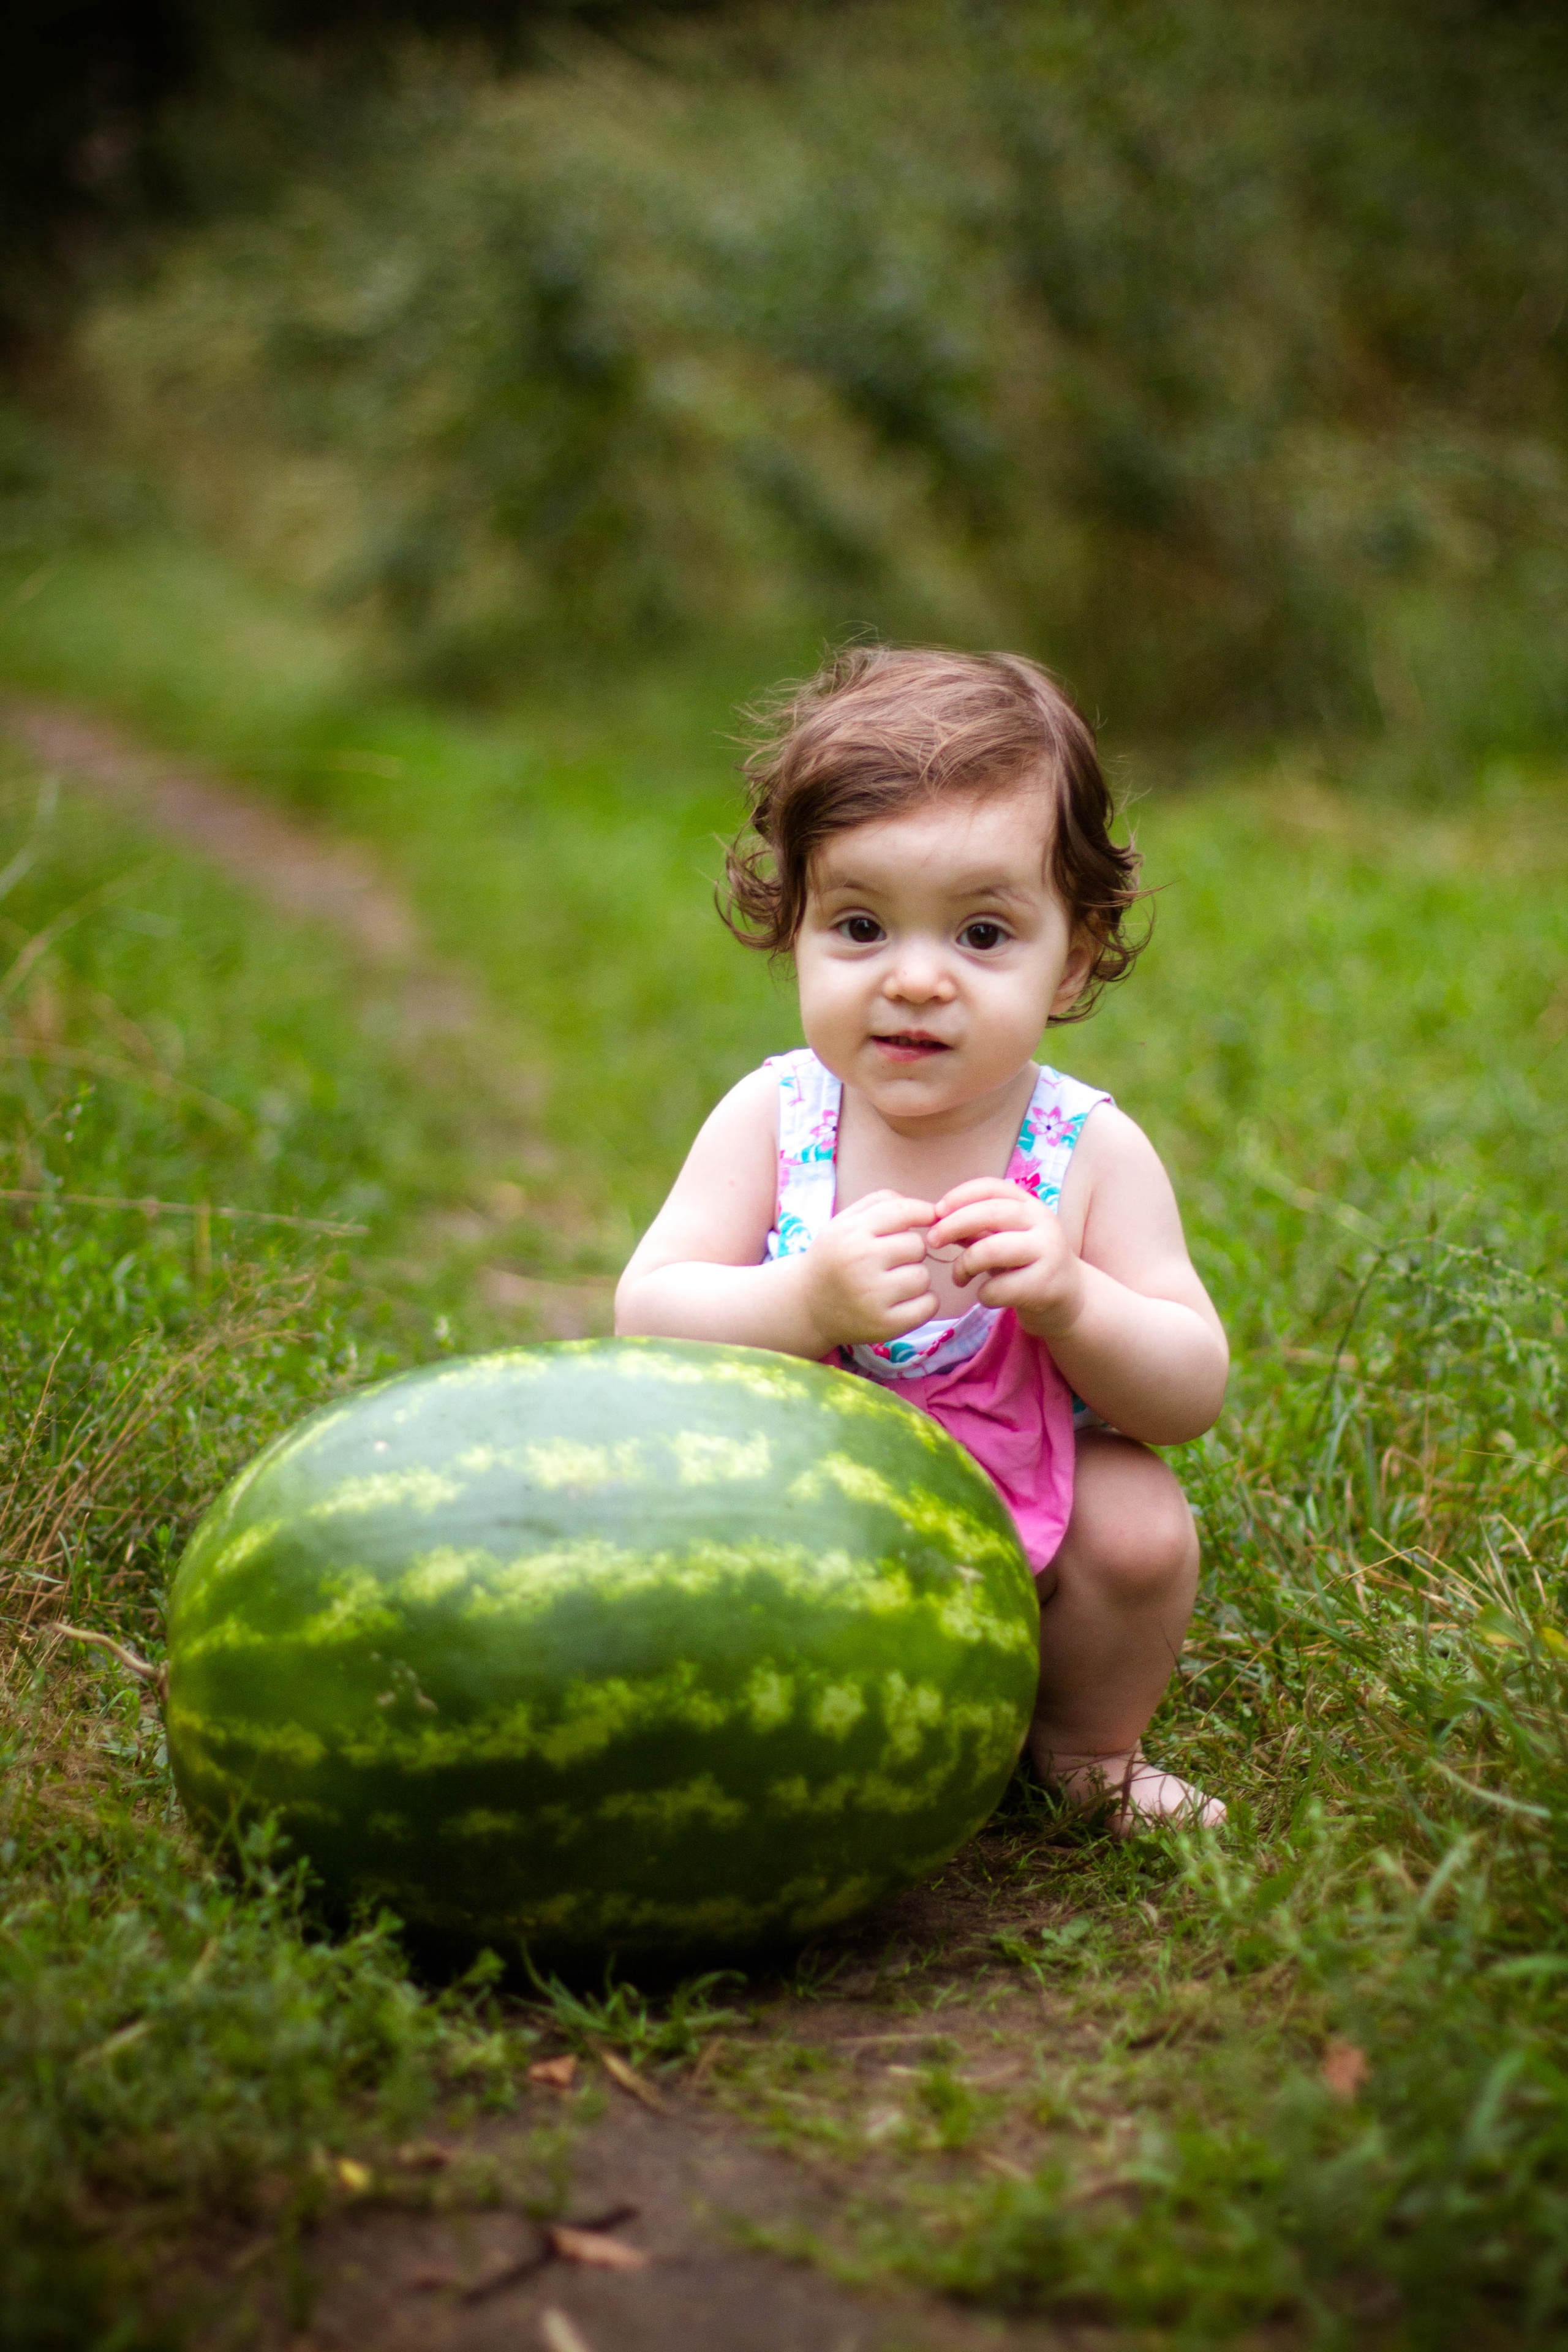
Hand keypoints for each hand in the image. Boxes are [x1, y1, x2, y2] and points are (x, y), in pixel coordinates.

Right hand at [801, 1189, 936, 1351]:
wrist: (806, 1306)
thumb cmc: (834, 1258)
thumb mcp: (844, 1222)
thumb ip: (881, 1203)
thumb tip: (931, 1208)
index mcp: (850, 1233)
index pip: (904, 1212)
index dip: (923, 1213)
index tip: (928, 1219)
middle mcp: (860, 1262)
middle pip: (917, 1246)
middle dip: (910, 1252)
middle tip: (891, 1261)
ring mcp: (872, 1296)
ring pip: (923, 1277)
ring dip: (915, 1279)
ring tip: (893, 1283)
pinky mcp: (884, 1325)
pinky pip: (929, 1305)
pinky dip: (924, 1303)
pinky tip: (904, 1301)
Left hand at [927, 1177, 1084, 1336]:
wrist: (1069, 1300)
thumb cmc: (1026, 1265)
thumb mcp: (1004, 1238)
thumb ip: (975, 1227)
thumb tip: (934, 1218)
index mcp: (1030, 1205)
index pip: (992, 1187)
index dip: (960, 1195)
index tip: (936, 1211)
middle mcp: (1043, 1222)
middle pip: (990, 1213)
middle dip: (953, 1225)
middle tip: (932, 1241)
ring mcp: (1048, 1253)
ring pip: (992, 1250)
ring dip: (964, 1264)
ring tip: (959, 1277)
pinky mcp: (1046, 1286)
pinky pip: (999, 1287)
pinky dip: (982, 1294)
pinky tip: (985, 1296)